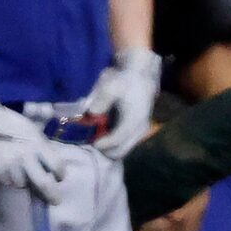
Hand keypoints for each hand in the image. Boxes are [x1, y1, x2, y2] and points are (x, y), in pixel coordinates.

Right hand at [0, 89, 66, 200]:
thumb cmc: (10, 124)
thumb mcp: (32, 130)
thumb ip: (44, 149)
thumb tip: (53, 168)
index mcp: (36, 144)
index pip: (57, 167)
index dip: (60, 174)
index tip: (58, 177)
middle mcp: (24, 156)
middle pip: (44, 184)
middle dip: (52, 196)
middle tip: (55, 201)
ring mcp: (9, 165)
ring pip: (23, 184)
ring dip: (25, 182)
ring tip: (19, 170)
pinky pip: (8, 181)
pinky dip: (11, 178)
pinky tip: (7, 167)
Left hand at [85, 47, 161, 161]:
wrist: (140, 79)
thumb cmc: (124, 81)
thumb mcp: (110, 85)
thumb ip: (101, 99)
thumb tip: (92, 112)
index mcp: (133, 120)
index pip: (117, 139)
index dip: (103, 144)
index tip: (91, 142)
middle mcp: (138, 131)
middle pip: (121, 151)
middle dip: (104, 150)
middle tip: (90, 142)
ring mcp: (139, 134)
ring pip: (122, 151)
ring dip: (108, 149)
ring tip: (94, 139)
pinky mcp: (137, 134)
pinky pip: (123, 146)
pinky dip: (112, 145)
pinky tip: (101, 137)